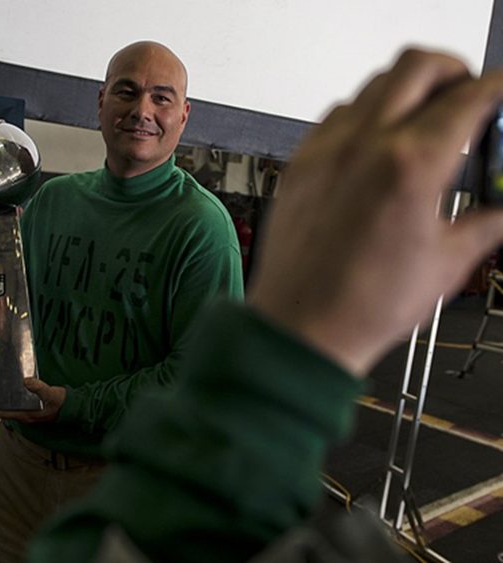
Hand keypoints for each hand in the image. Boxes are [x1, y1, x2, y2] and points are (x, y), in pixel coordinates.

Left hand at [0, 378, 66, 422]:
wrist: (74, 407)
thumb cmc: (62, 403)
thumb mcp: (52, 394)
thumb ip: (39, 388)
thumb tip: (26, 381)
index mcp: (26, 414)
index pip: (2, 414)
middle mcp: (24, 415)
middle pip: (2, 412)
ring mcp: (27, 411)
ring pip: (8, 408)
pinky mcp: (31, 406)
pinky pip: (15, 403)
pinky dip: (8, 398)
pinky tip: (4, 391)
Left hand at [249, 49, 502, 375]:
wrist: (300, 326)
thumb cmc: (361, 305)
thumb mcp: (447, 263)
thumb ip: (486, 222)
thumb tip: (502, 210)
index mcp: (410, 165)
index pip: (469, 97)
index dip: (497, 89)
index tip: (501, 94)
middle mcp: (363, 145)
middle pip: (416, 65)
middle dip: (452, 70)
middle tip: (466, 96)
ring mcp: (325, 151)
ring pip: (372, 85)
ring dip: (405, 91)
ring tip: (421, 124)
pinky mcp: (300, 165)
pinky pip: (335, 116)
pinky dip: (364, 116)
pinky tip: (374, 147)